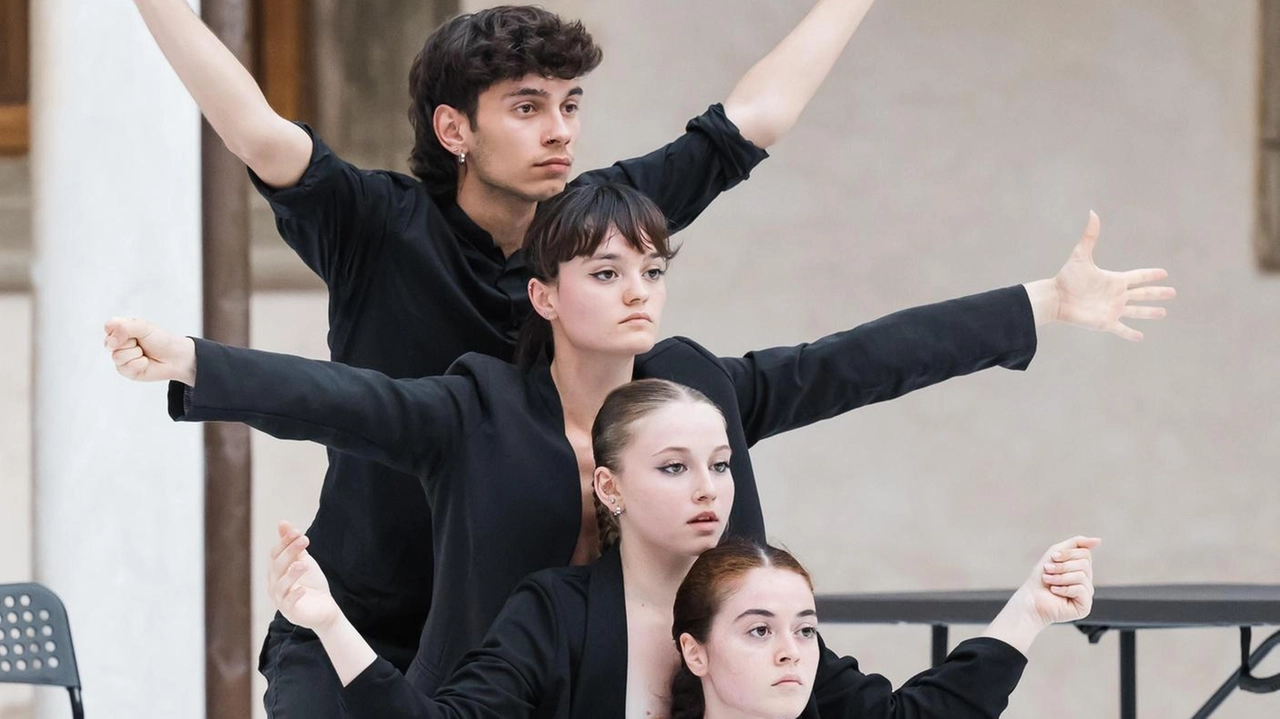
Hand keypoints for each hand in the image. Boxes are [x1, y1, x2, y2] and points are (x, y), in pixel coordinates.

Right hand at [103, 317, 196, 383]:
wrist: (175, 357)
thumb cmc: (161, 340)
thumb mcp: (144, 327)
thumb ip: (124, 328)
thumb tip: (110, 342)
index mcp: (121, 329)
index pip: (109, 327)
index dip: (121, 330)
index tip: (136, 332)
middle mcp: (118, 343)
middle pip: (110, 343)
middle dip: (131, 342)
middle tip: (142, 343)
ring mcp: (121, 358)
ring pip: (117, 356)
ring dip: (136, 354)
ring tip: (144, 352)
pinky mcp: (125, 371)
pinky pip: (125, 368)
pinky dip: (139, 364)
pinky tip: (146, 362)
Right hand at [269, 521, 341, 631]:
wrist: (324, 607)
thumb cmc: (311, 583)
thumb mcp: (304, 560)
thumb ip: (293, 545)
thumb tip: (282, 522)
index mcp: (276, 572)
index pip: (275, 554)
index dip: (285, 542)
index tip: (298, 532)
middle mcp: (274, 585)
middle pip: (277, 567)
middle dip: (290, 552)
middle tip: (304, 540)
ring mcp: (281, 600)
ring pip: (280, 585)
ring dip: (291, 574)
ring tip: (303, 564)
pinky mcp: (291, 612)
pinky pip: (288, 604)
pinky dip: (294, 595)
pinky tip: (302, 589)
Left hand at [1015, 535, 1099, 625]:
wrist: (1030, 598)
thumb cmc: (1041, 577)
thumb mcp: (1056, 553)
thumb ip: (1077, 544)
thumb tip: (1098, 540)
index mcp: (1081, 569)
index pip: (1085, 554)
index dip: (1067, 554)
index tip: (1052, 557)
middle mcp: (1087, 581)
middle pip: (1084, 564)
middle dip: (1062, 566)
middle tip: (1048, 570)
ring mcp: (1087, 594)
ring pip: (1082, 576)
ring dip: (1060, 577)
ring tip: (1049, 581)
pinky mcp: (1085, 607)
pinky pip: (1080, 590)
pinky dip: (1063, 589)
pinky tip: (1055, 591)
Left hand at [1041, 212, 1175, 340]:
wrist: (1055, 298)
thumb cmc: (1067, 277)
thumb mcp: (1081, 255)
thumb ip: (1090, 236)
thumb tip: (1092, 212)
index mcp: (1114, 280)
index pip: (1138, 276)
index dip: (1150, 275)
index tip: (1164, 273)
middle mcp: (1116, 295)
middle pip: (1143, 294)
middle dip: (1158, 293)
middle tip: (1173, 292)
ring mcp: (1112, 309)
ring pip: (1137, 311)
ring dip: (1150, 312)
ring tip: (1164, 313)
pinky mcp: (1106, 323)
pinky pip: (1122, 329)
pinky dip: (1131, 334)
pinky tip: (1141, 337)